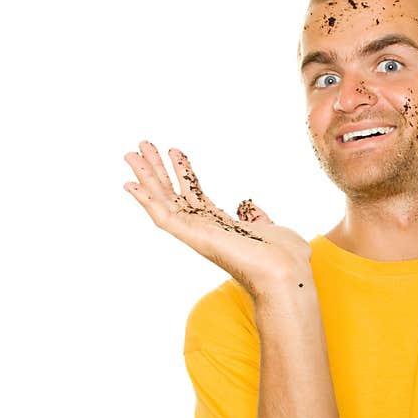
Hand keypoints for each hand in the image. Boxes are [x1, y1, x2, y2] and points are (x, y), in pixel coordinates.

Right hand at [123, 140, 311, 297]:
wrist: (286, 272)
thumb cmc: (284, 258)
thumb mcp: (268, 227)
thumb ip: (256, 216)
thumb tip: (248, 206)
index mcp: (220, 226)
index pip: (195, 196)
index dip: (183, 173)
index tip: (175, 151)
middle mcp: (204, 230)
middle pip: (173, 194)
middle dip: (158, 169)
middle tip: (143, 145)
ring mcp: (197, 233)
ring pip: (163, 201)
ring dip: (146, 176)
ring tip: (131, 153)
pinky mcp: (193, 237)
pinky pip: (163, 217)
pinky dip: (146, 200)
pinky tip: (130, 183)